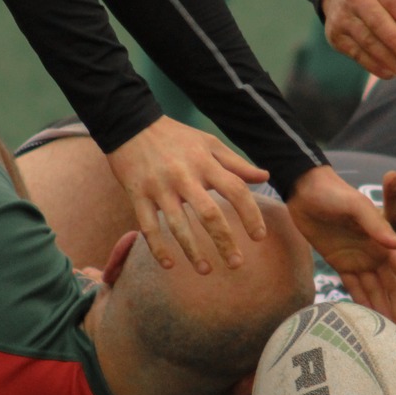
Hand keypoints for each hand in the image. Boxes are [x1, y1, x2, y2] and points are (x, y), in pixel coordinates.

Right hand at [106, 117, 268, 274]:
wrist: (130, 124)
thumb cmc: (175, 136)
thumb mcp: (208, 143)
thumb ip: (236, 162)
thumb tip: (265, 176)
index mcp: (205, 163)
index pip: (235, 190)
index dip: (250, 214)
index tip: (259, 237)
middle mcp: (184, 176)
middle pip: (209, 213)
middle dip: (224, 241)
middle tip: (236, 264)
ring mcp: (159, 188)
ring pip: (178, 225)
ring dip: (192, 251)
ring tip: (205, 270)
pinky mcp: (138, 195)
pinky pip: (148, 226)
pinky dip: (158, 248)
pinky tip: (169, 265)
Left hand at [286, 167, 395, 331]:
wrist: (305, 189)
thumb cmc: (332, 192)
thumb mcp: (354, 205)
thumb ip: (376, 225)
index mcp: (384, 240)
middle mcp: (376, 253)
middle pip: (393, 289)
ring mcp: (359, 260)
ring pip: (376, 293)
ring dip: (384, 314)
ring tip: (390, 340)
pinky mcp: (341, 264)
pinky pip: (354, 289)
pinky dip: (362, 305)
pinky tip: (366, 324)